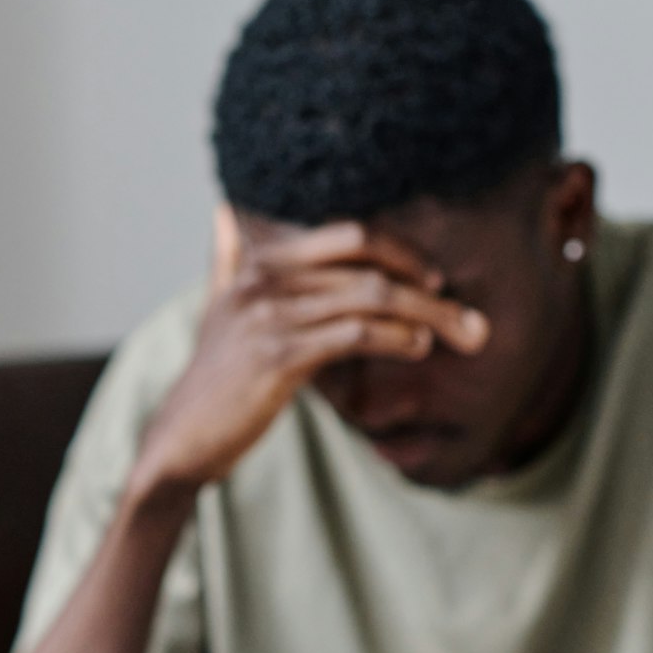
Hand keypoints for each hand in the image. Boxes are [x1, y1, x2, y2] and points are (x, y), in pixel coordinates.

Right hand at [131, 208, 490, 493]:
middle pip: (369, 264)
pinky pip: (355, 334)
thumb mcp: (215, 309)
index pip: (349, 236)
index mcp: (257, 263)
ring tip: (464, 337)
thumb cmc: (212, 378)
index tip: (435, 280)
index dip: (402, 252)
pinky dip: (395, 338)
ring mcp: (268, 316)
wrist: (181, 439)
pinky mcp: (278, 356)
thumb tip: (224, 214)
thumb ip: (226, 261)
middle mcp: (262, 280)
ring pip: (371, 298)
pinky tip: (417, 347)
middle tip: (471, 317)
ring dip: (429, 317)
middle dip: (429, 288)